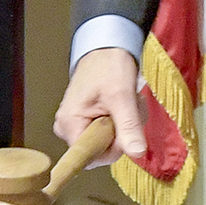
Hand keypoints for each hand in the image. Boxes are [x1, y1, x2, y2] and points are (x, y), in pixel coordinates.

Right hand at [54, 47, 144, 163]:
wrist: (107, 47)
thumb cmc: (109, 65)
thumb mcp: (122, 96)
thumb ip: (128, 126)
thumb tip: (137, 153)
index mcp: (69, 123)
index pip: (90, 158)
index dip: (111, 149)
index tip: (122, 130)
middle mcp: (68, 127)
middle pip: (101, 150)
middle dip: (122, 134)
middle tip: (128, 109)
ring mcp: (78, 123)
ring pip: (108, 141)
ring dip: (125, 126)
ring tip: (127, 103)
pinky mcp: (87, 119)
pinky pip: (108, 132)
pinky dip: (122, 121)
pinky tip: (124, 105)